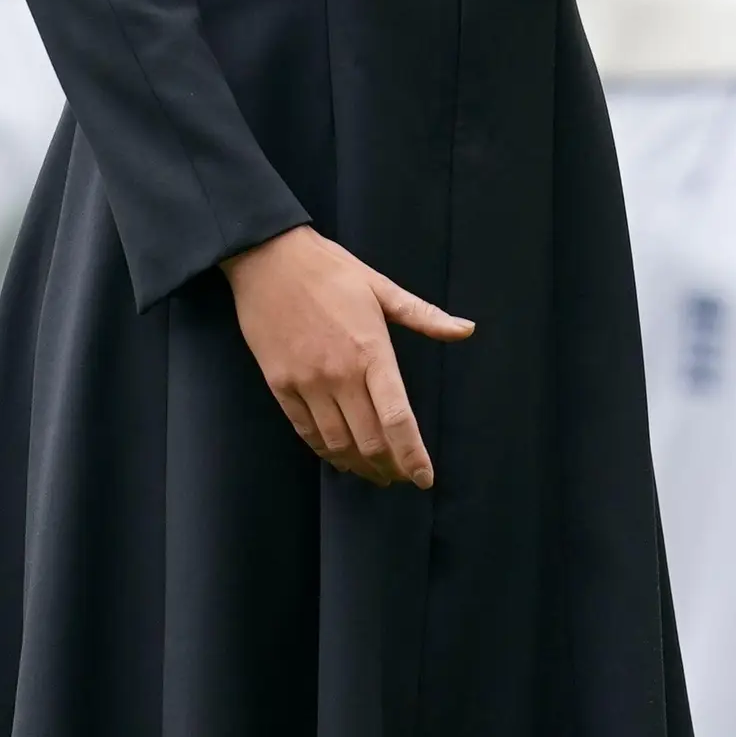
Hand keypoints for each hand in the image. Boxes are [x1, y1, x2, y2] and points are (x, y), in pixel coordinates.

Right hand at [220, 223, 472, 488]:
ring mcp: (307, 382)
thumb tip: (467, 329)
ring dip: (361, 466)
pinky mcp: (281, 385)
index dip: (413, 456)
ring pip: (338, 444)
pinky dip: (327, 452)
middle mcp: (340, 374)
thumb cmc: (330, 269)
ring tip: (375, 473)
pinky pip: (306, 432)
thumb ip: (425, 316)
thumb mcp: (381, 288)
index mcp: (371, 351)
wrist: (268, 258)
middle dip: (391, 467)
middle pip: (371, 440)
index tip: (425, 478)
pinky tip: (340, 457)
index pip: (398, 419)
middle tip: (402, 477)